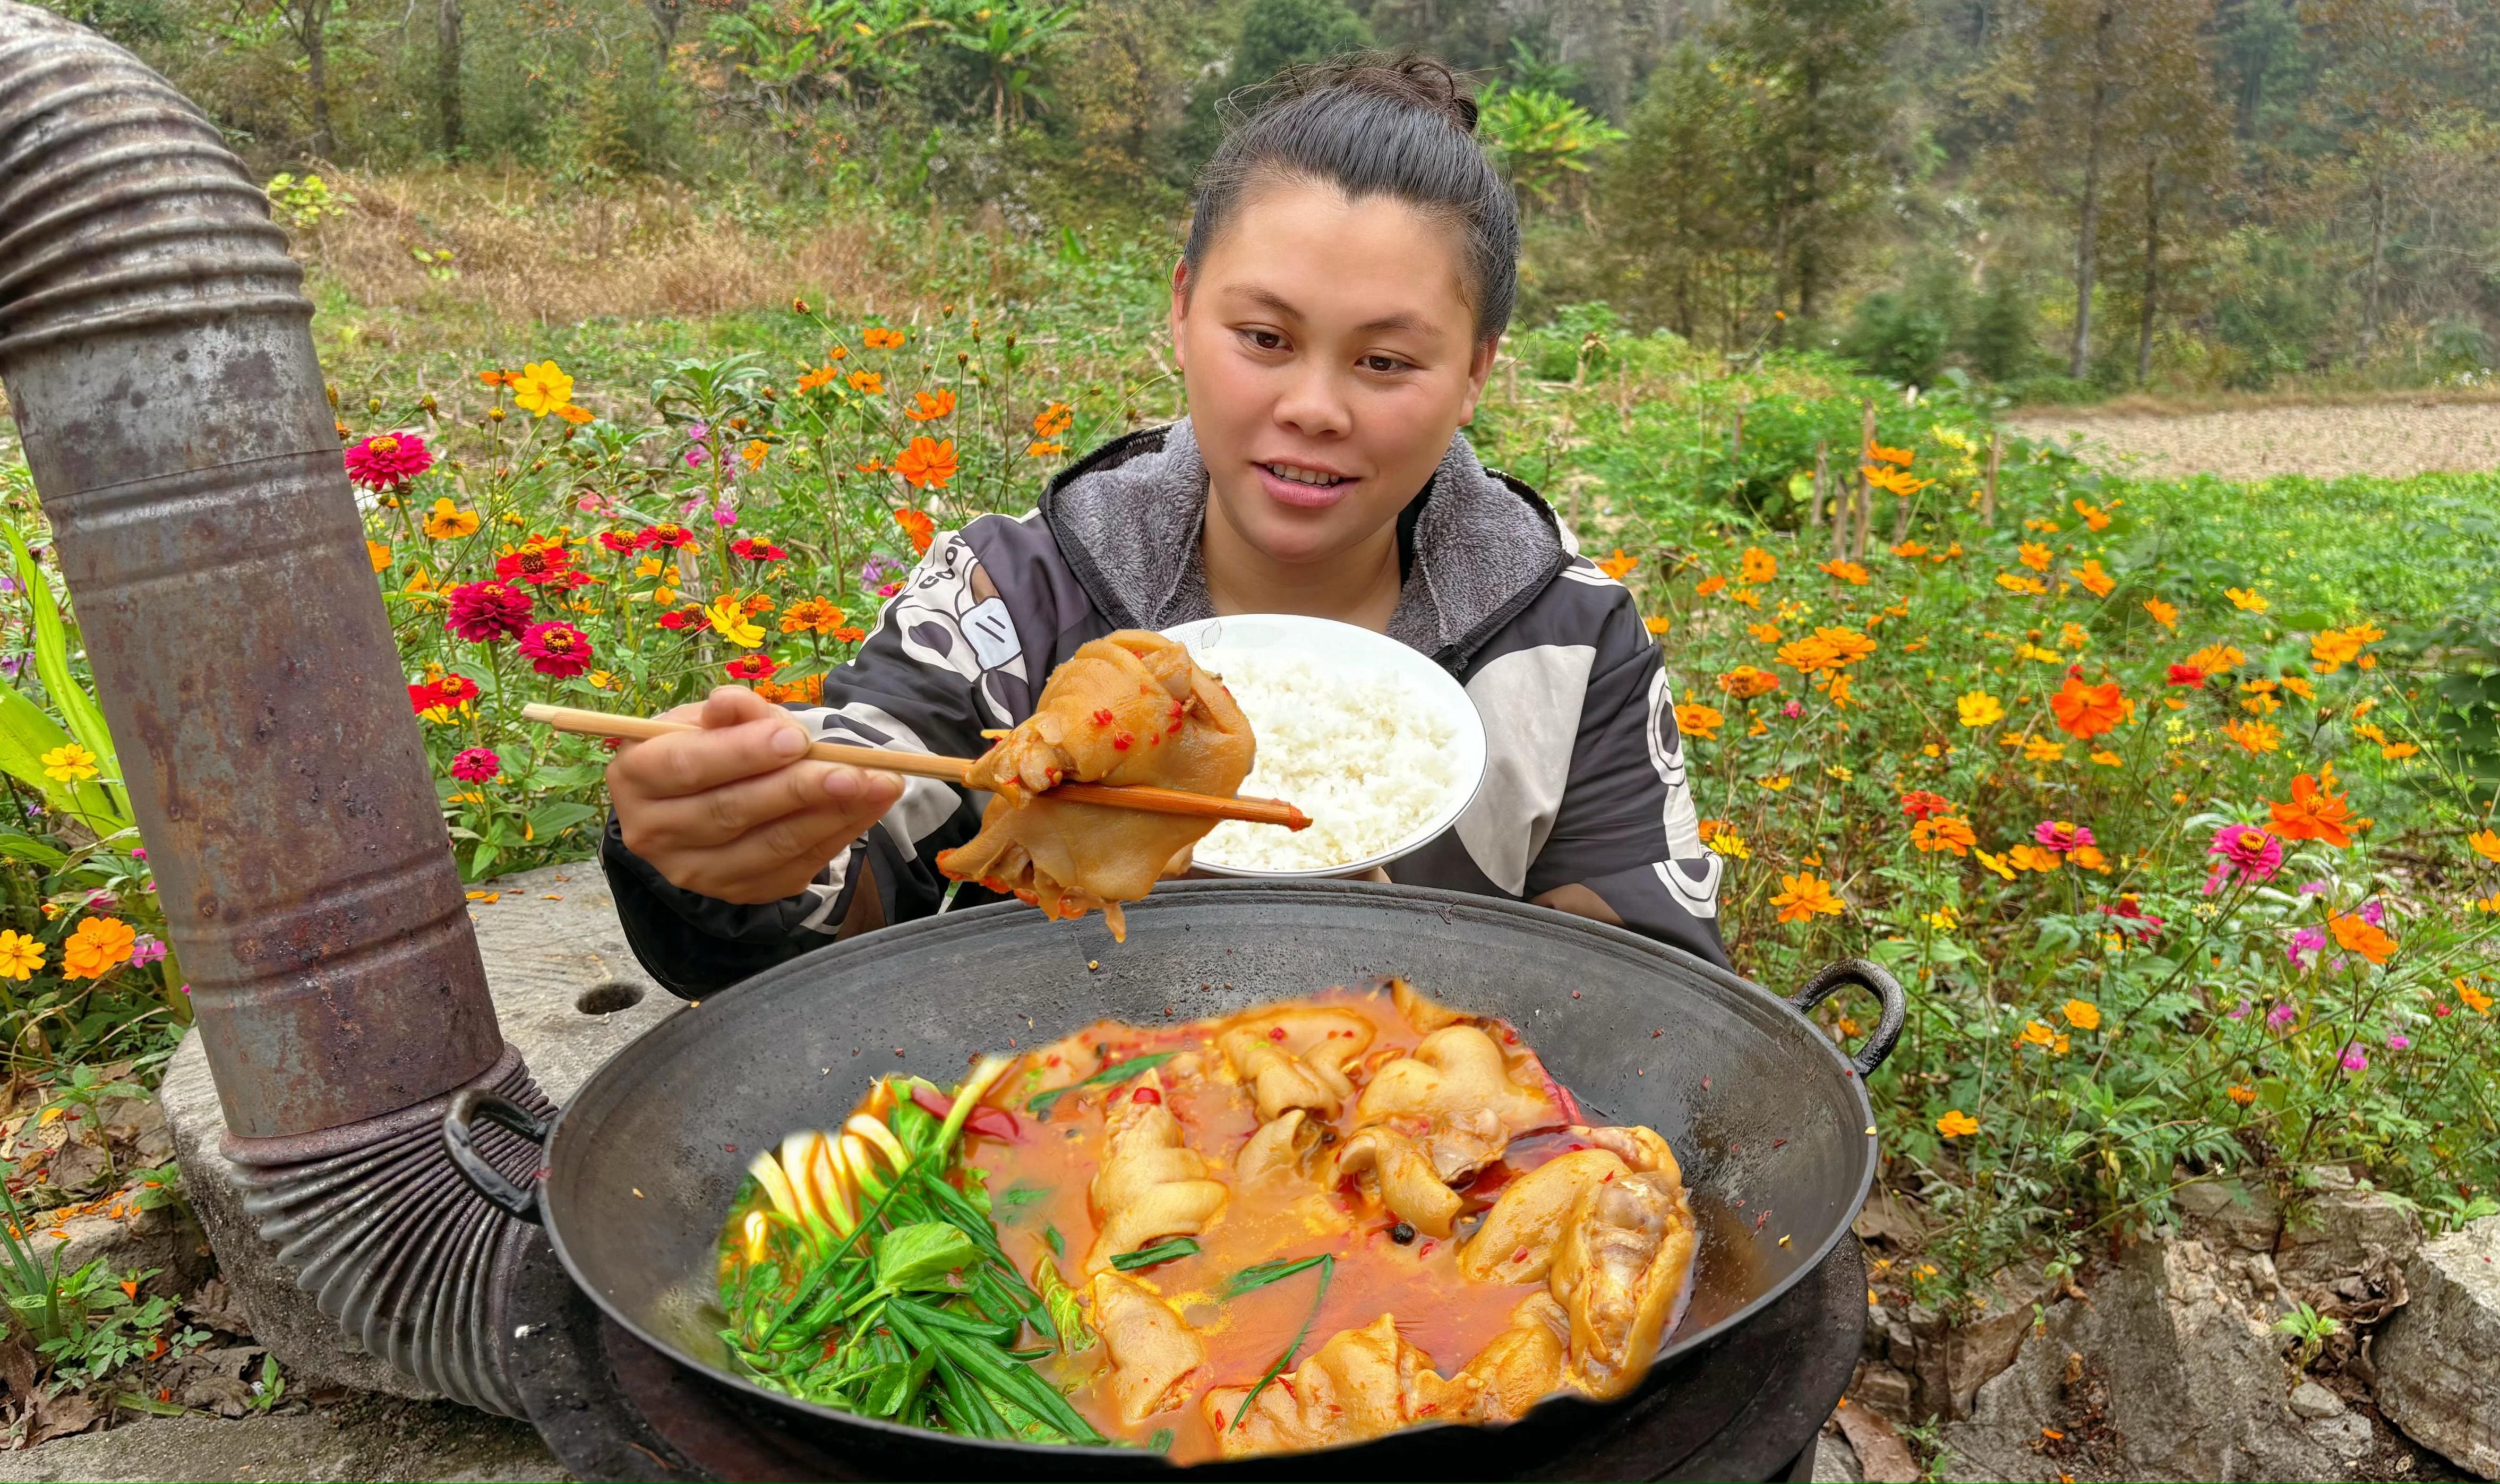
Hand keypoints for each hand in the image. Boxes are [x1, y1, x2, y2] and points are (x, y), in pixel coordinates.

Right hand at [608, 686, 902, 904]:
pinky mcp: (737, 892)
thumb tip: (734, 703)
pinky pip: (793, 868)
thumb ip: (730, 712)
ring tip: (880, 785)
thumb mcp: (710, 719)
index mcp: (636, 777)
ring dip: (832, 816)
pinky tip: (869, 808)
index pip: (688, 767)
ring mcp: (695, 872)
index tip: (795, 738)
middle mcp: (654, 833)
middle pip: (731, 813)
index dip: (743, 753)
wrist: (698, 801)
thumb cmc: (706, 748)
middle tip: (855, 770)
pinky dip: (837, 837)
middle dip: (799, 790)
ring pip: (769, 847)